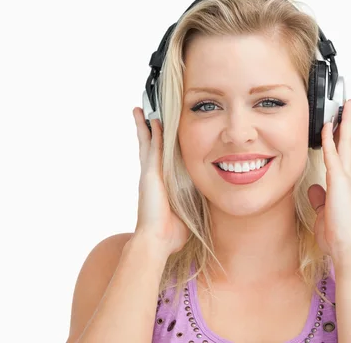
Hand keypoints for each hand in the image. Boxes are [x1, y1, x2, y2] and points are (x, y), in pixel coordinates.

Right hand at [132, 108, 189, 256]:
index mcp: (161, 184)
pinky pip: (152, 147)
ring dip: (146, 126)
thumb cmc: (171, 233)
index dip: (160, 144)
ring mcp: (150, 173)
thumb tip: (208, 207)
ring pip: (148, 143)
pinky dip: (152, 133)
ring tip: (142, 110)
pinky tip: (153, 119)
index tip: (160, 131)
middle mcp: (153, 176)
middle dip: (148, 130)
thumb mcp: (188, 213)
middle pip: (150, 146)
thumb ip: (195, 206)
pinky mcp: (150, 173)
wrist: (157, 240)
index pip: (161, 159)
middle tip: (146, 114)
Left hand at [308, 100, 350, 262]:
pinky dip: (330, 140)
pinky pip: (333, 155)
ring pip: (346, 143)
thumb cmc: (337, 234)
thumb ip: (319, 199)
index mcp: (344, 184)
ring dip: (345, 123)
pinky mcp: (340, 182)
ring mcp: (346, 178)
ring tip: (346, 105)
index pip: (343, 153)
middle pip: (349, 142)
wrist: (346, 247)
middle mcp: (348, 177)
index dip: (342, 136)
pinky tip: (327, 127)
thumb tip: (314, 189)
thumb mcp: (323, 212)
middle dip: (349, 122)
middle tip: (350, 103)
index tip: (340, 121)